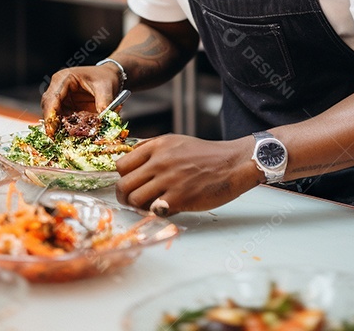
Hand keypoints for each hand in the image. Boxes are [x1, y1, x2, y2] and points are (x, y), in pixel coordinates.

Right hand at [40, 65, 120, 136]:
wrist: (110, 75)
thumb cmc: (106, 77)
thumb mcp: (106, 88)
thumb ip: (104, 103)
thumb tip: (104, 121)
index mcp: (64, 78)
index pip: (52, 97)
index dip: (50, 114)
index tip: (51, 130)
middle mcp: (58, 87)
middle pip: (49, 107)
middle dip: (52, 123)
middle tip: (56, 138)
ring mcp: (61, 98)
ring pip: (53, 115)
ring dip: (59, 127)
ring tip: (66, 138)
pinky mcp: (66, 107)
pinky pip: (62, 119)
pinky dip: (66, 127)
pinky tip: (73, 135)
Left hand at [114, 135, 261, 214]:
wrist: (232, 164)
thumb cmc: (205, 155)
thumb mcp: (175, 141)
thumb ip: (151, 148)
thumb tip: (128, 158)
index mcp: (157, 147)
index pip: (121, 165)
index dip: (123, 177)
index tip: (130, 182)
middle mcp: (160, 162)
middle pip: (123, 185)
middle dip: (124, 196)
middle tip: (132, 200)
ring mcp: (169, 180)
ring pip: (135, 200)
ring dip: (138, 206)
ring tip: (149, 205)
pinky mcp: (180, 198)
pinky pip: (153, 210)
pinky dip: (155, 212)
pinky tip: (164, 207)